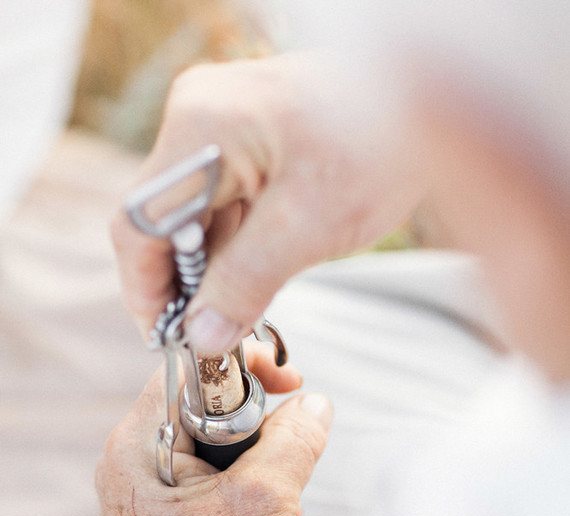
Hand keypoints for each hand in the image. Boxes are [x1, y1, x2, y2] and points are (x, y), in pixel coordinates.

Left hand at [96, 346, 331, 515]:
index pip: (189, 372)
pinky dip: (242, 483)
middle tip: (288, 444)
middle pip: (203, 405)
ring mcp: (146, 494)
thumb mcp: (267, 502)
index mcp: (137, 447)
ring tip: (270, 498)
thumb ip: (295, 440)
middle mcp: (132, 464)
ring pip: (211, 443)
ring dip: (253, 457)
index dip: (243, 367)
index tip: (285, 379)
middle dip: (255, 420)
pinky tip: (257, 515)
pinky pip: (209, 476)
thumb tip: (316, 405)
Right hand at [112, 51, 423, 349]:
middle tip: (211, 336)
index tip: (167, 338)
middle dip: (185, 284)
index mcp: (201, 129)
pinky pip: (226, 203)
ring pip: (196, 216)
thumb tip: (202, 335)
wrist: (441, 95)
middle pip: (164, 220)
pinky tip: (255, 280)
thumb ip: (244, 284)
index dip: (145, 289)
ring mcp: (227, 126)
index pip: (138, 224)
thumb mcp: (308, 227)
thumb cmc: (382, 141)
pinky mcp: (254, 140)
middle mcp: (202, 119)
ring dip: (212, 270)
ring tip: (237, 315)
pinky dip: (236, 247)